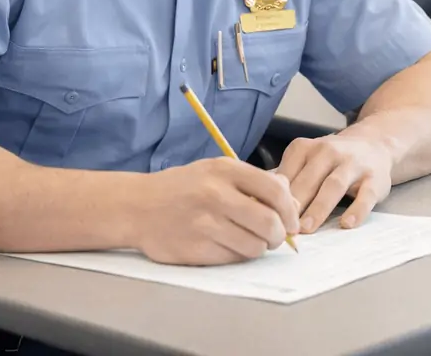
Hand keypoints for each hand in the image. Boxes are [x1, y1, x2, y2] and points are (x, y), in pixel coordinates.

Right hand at [134, 158, 298, 265]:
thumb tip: (291, 201)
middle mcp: (215, 195)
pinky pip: (232, 259)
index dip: (290, 211)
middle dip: (279, 236)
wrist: (138, 206)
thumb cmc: (184, 188)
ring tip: (247, 240)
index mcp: (225, 170)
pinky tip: (225, 245)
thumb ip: (254, 181)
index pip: (275, 191)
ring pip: (254, 247)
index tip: (291, 222)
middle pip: (269, 224)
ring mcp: (204, 223)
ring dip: (257, 248)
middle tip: (274, 237)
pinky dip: (235, 256)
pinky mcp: (195, 249)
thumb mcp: (216, 171)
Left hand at [277, 133, 392, 233]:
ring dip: (318, 208)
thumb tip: (256, 201)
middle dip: (295, 205)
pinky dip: (357, 210)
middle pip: (308, 180)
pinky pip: (366, 195)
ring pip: (333, 186)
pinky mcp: (374, 178)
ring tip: (307, 229)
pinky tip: (347, 224)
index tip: (266, 217)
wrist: (374, 144)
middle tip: (282, 228)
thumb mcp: (306, 160)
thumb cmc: (332, 160)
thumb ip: (286, 178)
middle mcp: (328, 151)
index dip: (275, 197)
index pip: (287, 173)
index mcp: (305, 148)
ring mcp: (353, 163)